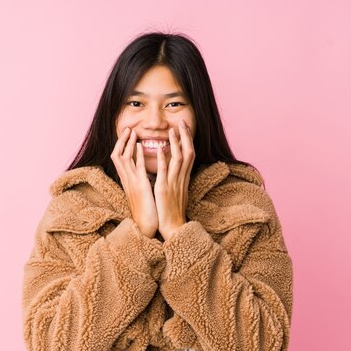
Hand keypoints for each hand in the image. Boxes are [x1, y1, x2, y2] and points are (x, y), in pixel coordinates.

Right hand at [110, 127, 158, 237]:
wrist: (146, 226)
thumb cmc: (146, 210)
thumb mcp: (141, 192)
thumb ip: (139, 180)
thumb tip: (141, 170)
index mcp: (127, 180)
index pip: (119, 159)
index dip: (121, 145)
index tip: (127, 134)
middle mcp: (127, 180)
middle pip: (117, 155)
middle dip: (122, 141)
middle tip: (128, 128)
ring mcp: (132, 183)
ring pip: (124, 159)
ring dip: (128, 144)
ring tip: (133, 132)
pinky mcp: (141, 187)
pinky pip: (136, 168)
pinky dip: (137, 155)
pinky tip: (140, 146)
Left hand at [154, 119, 195, 240]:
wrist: (174, 228)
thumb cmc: (173, 213)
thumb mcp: (178, 193)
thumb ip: (178, 180)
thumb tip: (178, 171)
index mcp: (184, 179)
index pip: (189, 156)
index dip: (187, 141)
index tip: (184, 128)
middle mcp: (181, 179)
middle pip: (188, 153)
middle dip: (185, 137)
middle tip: (182, 122)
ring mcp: (173, 184)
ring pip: (178, 160)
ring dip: (176, 143)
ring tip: (172, 130)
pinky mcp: (164, 190)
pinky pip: (165, 172)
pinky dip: (163, 159)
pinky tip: (160, 148)